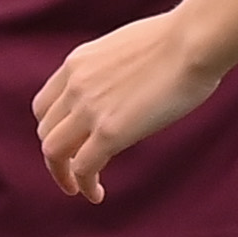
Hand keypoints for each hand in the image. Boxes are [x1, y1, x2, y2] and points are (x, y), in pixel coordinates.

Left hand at [32, 11, 219, 203]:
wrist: (191, 42)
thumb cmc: (178, 42)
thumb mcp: (128, 50)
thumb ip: (115, 70)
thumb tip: (129, 83)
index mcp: (77, 63)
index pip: (46, 103)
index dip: (53, 128)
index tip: (70, 142)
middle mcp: (74, 84)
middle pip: (46, 129)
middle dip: (56, 153)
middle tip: (73, 170)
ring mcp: (88, 108)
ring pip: (53, 151)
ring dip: (62, 174)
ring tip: (77, 189)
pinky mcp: (110, 131)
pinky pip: (83, 166)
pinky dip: (83, 184)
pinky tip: (96, 194)